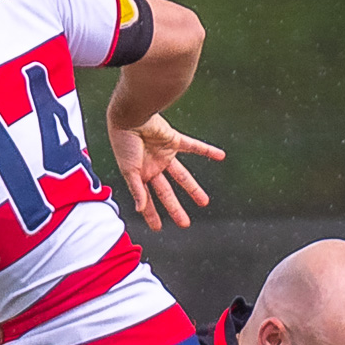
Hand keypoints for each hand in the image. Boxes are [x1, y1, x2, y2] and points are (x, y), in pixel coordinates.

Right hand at [106, 111, 224, 233]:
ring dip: (193, 189)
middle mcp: (153, 167)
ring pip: (182, 176)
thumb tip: (140, 208)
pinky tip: (220, 156)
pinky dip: (207, 150)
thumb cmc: (124, 143)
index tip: (158, 228)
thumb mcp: (128, 170)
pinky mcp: (174, 140)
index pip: (148, 199)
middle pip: (167, 192)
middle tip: (184, 223)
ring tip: (204, 202)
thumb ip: (136, 189)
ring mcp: (164, 155)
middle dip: (175, 208)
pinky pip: (193, 146)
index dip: (152, 214)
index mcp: (140, 175)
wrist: (129, 116)